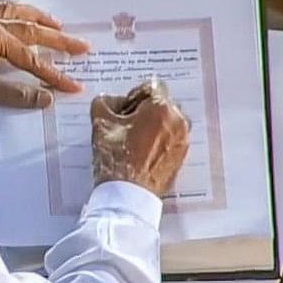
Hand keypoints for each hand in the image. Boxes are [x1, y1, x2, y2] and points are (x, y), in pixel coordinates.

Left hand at [0, 0, 88, 107]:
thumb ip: (12, 93)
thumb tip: (42, 98)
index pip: (30, 59)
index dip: (53, 75)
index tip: (70, 86)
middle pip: (31, 29)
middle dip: (58, 40)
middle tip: (81, 47)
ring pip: (14, 11)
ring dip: (37, 17)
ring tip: (56, 25)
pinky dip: (9, 7)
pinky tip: (14, 10)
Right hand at [90, 80, 189, 196]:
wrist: (127, 195)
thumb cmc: (117, 161)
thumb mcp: (100, 124)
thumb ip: (104, 103)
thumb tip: (110, 101)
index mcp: (161, 108)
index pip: (151, 86)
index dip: (133, 95)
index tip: (123, 109)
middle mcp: (178, 122)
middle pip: (162, 104)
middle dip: (145, 110)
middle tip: (126, 124)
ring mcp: (182, 140)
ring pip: (167, 122)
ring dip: (152, 125)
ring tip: (133, 140)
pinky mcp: (181, 157)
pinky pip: (170, 139)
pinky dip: (158, 140)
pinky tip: (141, 152)